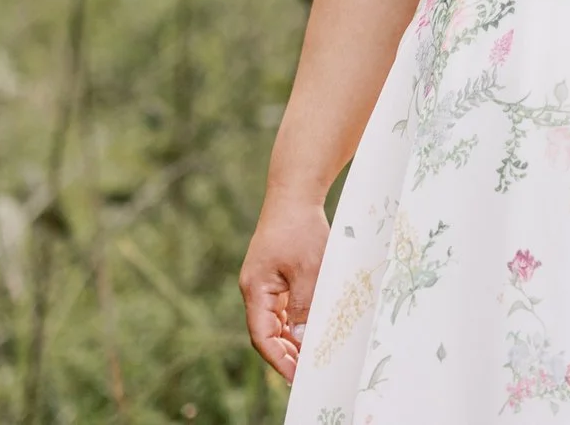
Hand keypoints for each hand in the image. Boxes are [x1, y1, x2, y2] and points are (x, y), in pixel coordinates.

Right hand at [239, 196, 327, 382]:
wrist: (295, 195)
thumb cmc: (301, 228)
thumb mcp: (309, 269)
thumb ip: (304, 305)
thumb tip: (300, 338)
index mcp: (256, 289)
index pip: (262, 335)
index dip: (278, 358)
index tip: (296, 375)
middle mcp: (256, 289)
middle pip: (267, 331)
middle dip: (286, 353)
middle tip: (309, 371)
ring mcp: (265, 283)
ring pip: (276, 321)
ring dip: (292, 338)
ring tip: (313, 356)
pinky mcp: (277, 276)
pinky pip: (284, 306)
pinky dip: (296, 320)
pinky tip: (313, 329)